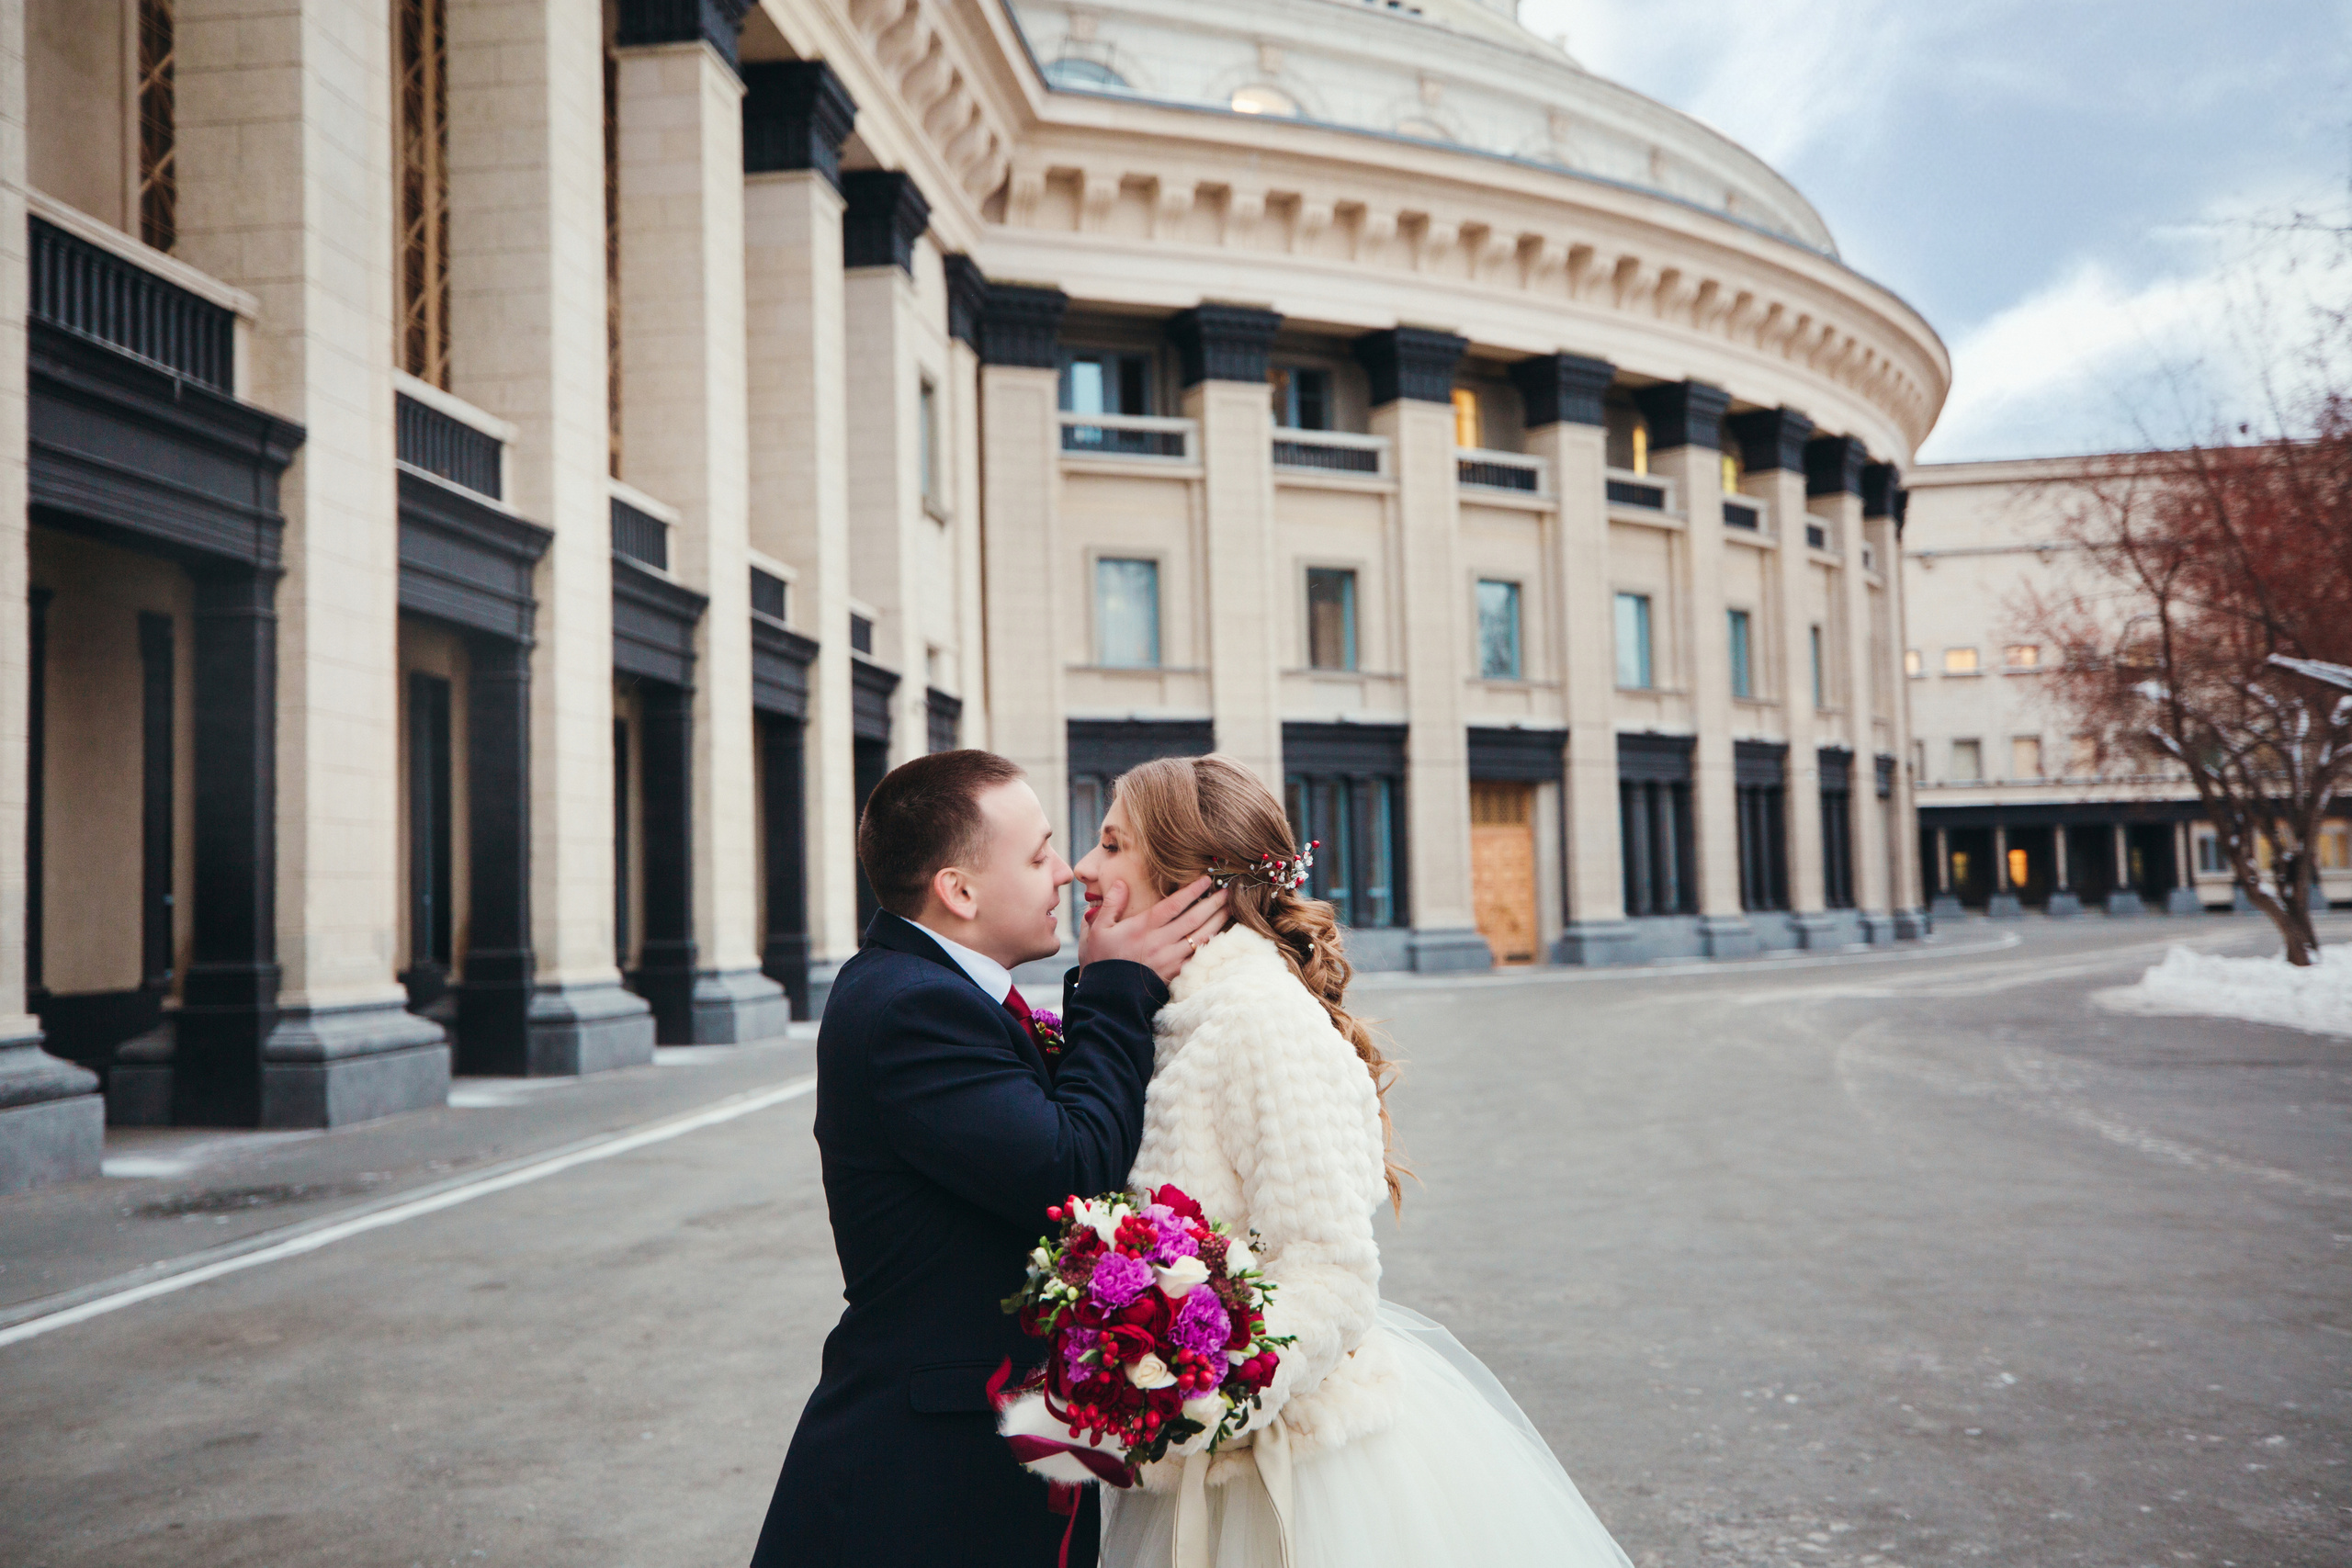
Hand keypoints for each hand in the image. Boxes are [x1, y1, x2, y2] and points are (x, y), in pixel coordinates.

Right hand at [1077, 876, 1228, 983]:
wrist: (1108, 998)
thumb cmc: (1102, 961)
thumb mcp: (1098, 929)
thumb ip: (1112, 904)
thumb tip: (1122, 882)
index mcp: (1143, 927)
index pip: (1174, 904)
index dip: (1192, 891)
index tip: (1206, 880)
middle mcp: (1161, 941)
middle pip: (1194, 919)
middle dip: (1213, 903)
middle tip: (1229, 891)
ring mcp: (1170, 959)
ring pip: (1201, 937)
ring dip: (1218, 922)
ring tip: (1230, 909)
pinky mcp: (1175, 973)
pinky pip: (1198, 957)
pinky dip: (1211, 944)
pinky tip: (1220, 936)